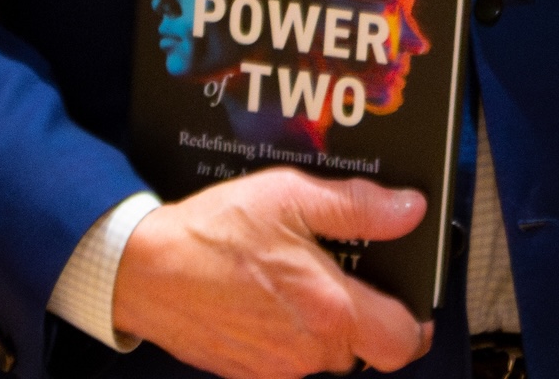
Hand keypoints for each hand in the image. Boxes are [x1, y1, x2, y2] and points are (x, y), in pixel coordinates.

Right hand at [112, 169, 432, 378]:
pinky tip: (268, 296)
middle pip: (365, 351)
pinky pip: (286, 361)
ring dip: (323, 325)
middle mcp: (307, 352)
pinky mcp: (246, 373)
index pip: (402, 343)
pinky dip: (288, 335)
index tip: (410, 299)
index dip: (414, 323)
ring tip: (299, 277)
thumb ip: (357, 206)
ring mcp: (275, 369)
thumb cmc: (214, 232)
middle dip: (364, 316)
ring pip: (324, 356)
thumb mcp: (290, 197)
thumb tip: (409, 209)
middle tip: (345, 274)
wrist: (144, 271)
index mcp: (330, 311)